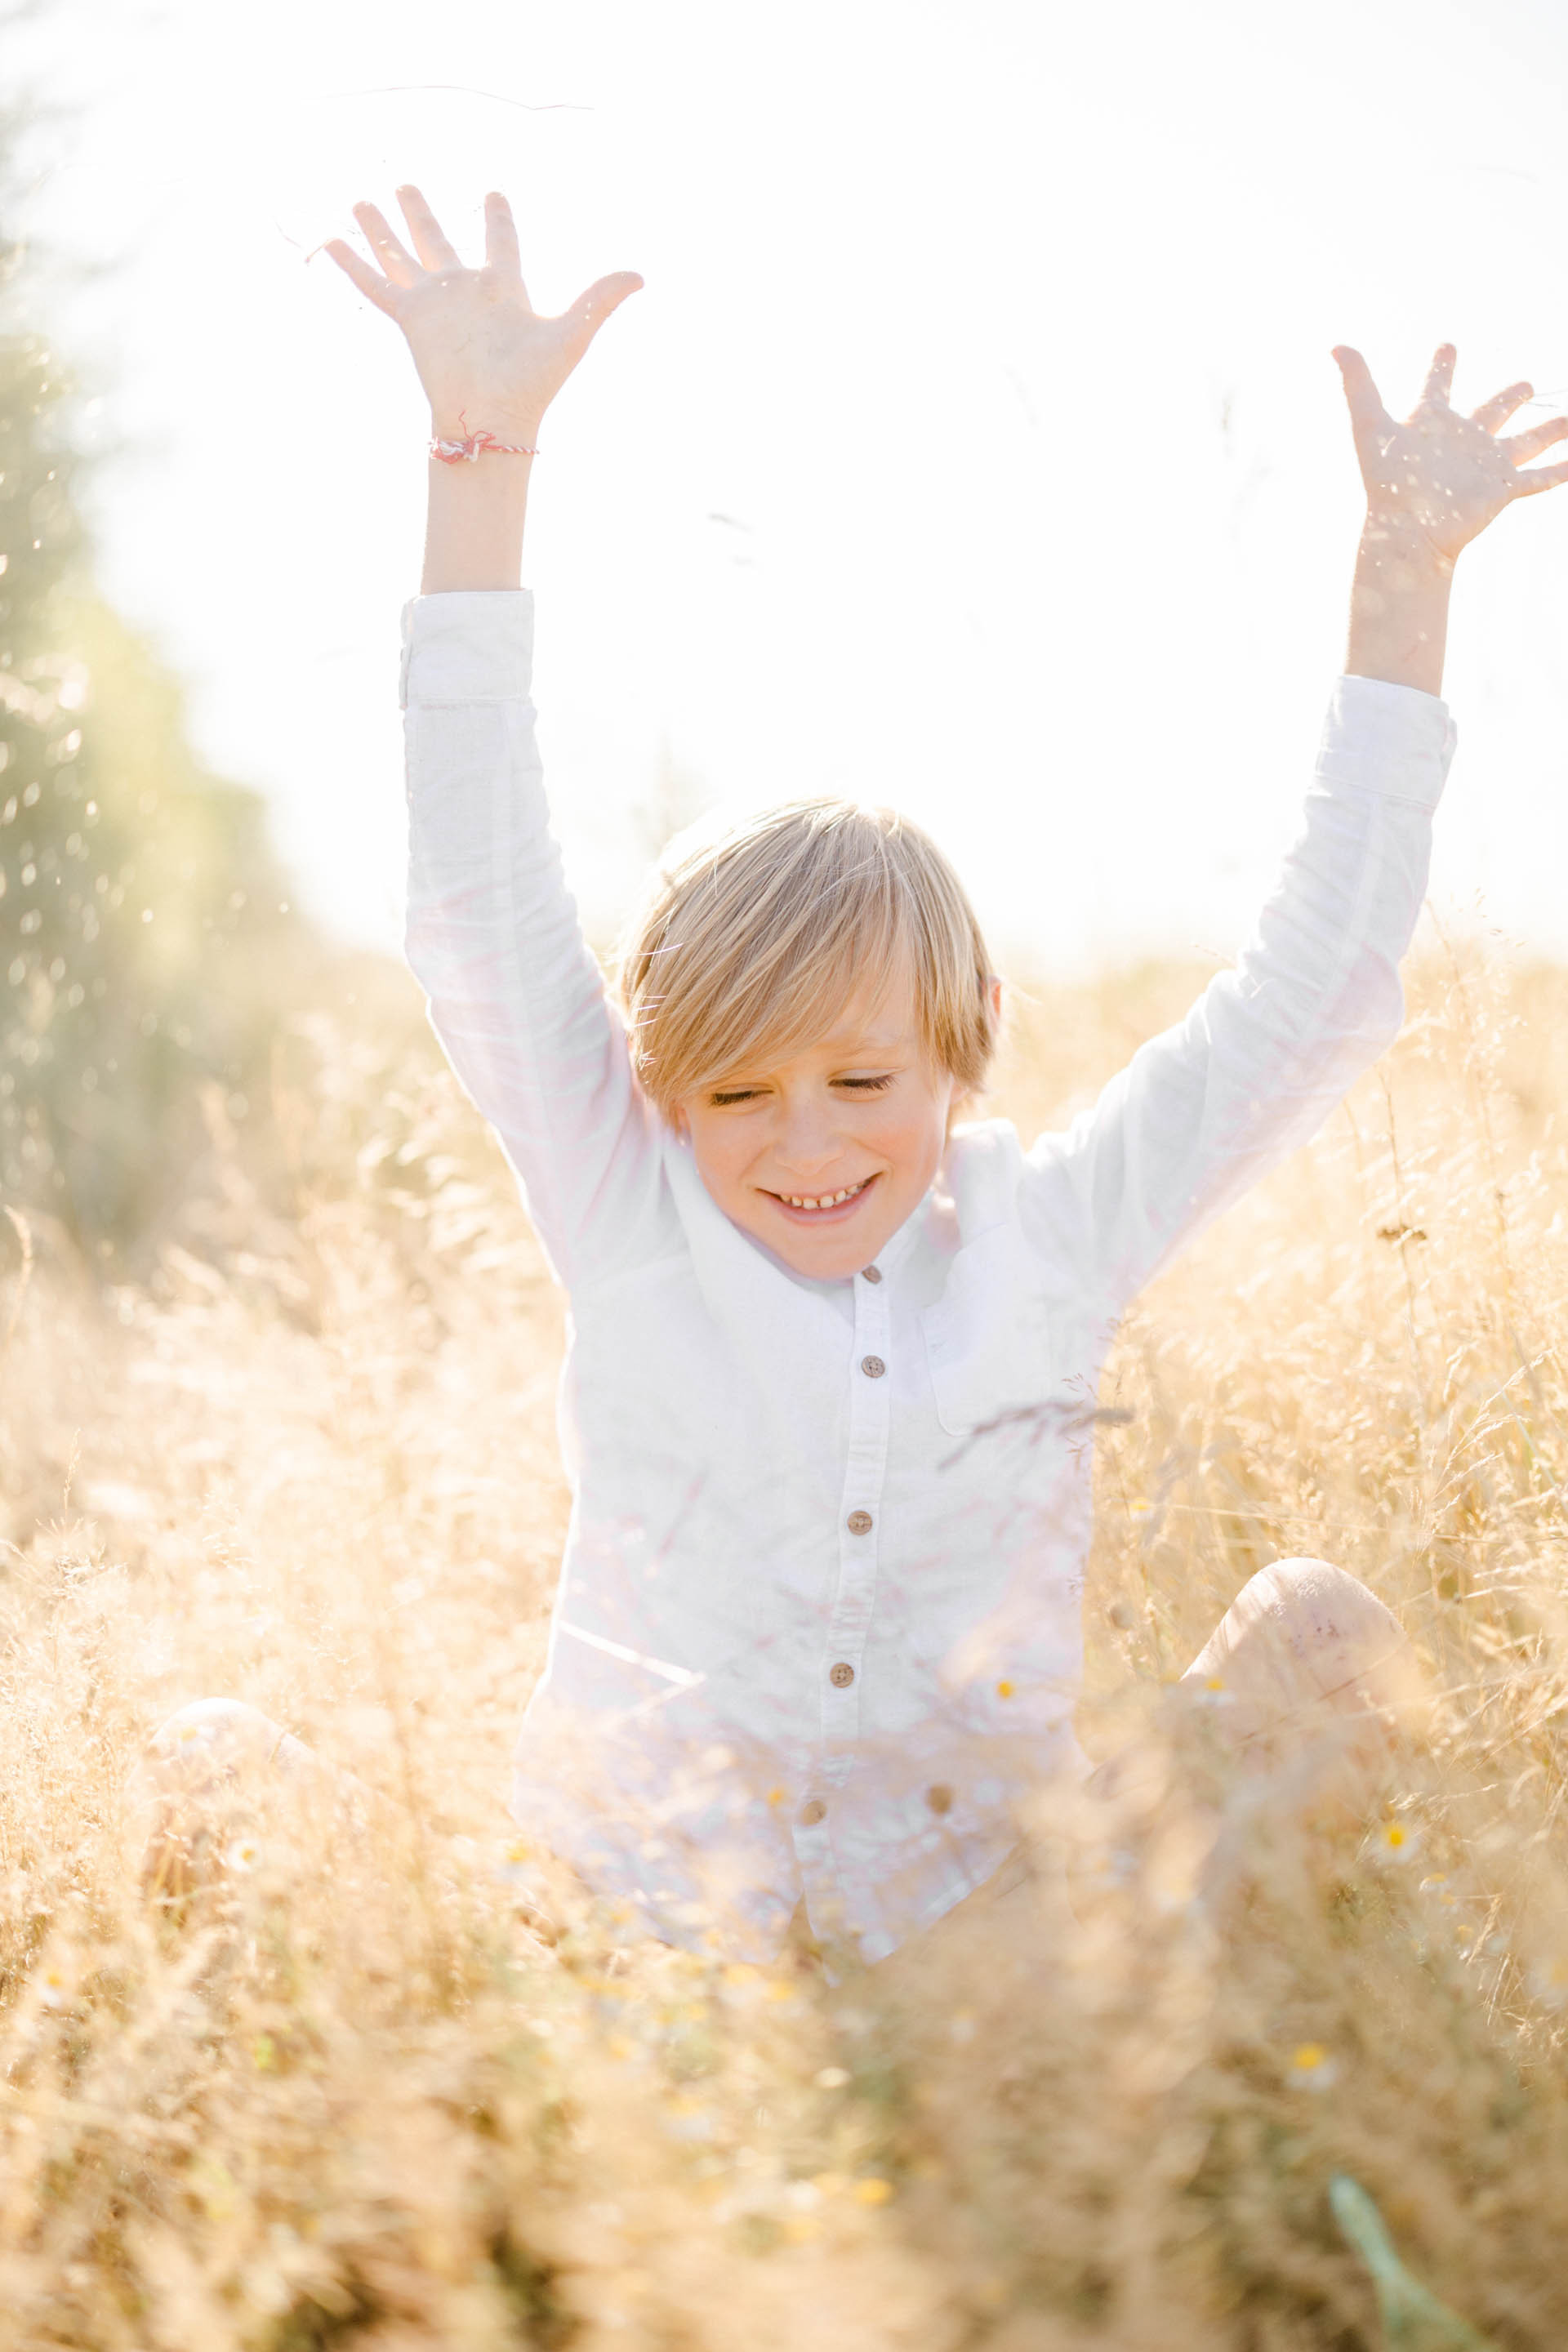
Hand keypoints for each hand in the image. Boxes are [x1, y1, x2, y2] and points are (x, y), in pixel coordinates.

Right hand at [323, 186, 641, 442]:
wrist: (493, 419)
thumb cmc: (533, 383)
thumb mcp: (572, 333)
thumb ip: (600, 299)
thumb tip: (642, 275)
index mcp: (504, 289)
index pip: (501, 242)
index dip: (499, 218)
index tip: (495, 194)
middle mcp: (464, 292)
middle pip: (438, 241)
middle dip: (421, 214)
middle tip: (405, 184)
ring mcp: (434, 304)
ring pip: (402, 255)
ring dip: (383, 228)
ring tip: (362, 200)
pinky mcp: (410, 319)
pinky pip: (376, 284)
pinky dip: (354, 263)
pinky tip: (332, 240)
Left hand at [1334, 343, 1567, 568]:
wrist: (1407, 530)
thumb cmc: (1386, 481)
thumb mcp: (1370, 425)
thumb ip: (1357, 383)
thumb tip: (1335, 344)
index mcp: (1432, 421)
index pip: (1438, 385)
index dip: (1442, 366)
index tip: (1447, 346)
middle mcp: (1463, 439)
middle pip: (1493, 411)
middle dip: (1511, 397)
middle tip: (1526, 384)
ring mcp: (1486, 464)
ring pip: (1528, 441)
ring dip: (1551, 429)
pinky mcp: (1503, 488)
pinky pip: (1540, 477)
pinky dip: (1562, 470)